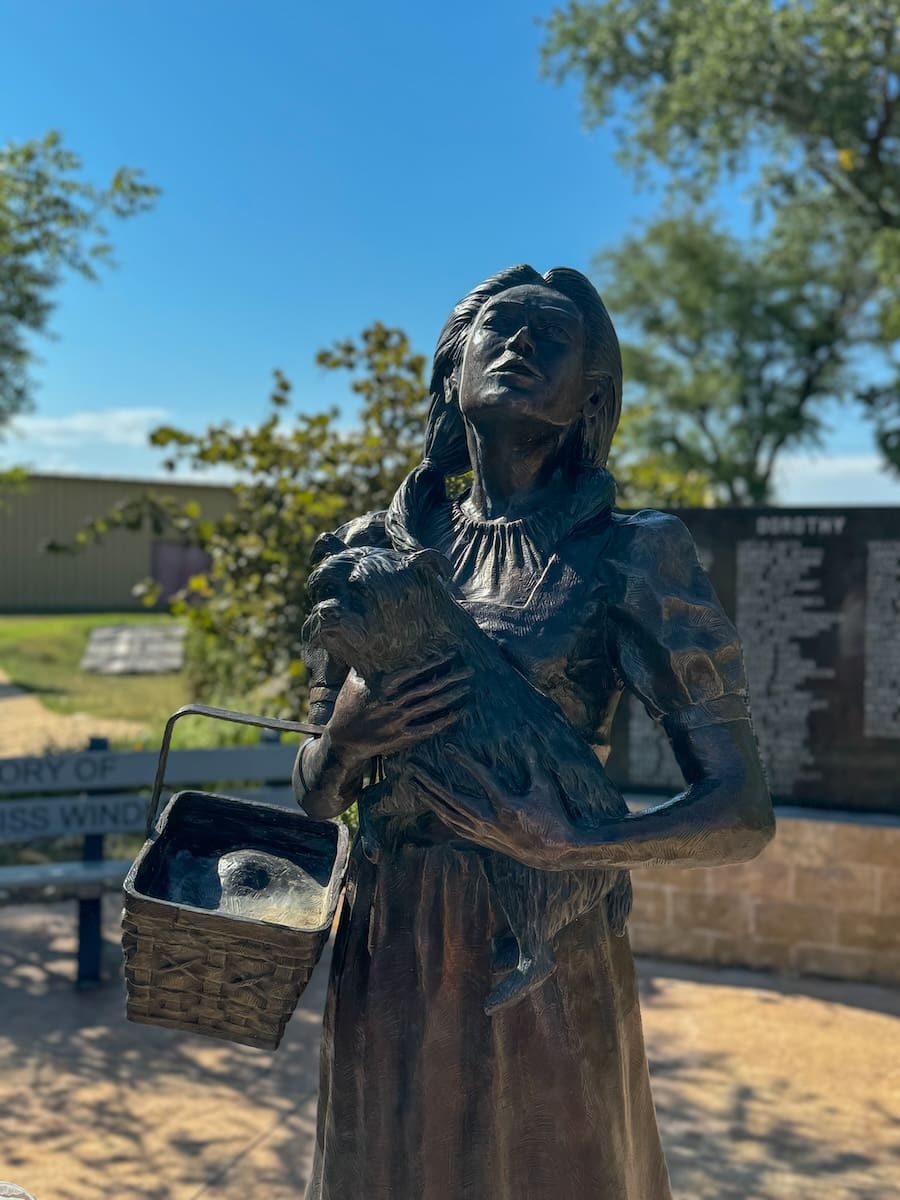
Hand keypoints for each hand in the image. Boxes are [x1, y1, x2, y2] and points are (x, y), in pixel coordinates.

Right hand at [326, 656, 471, 766]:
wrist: (343, 741)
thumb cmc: (348, 707)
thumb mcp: (353, 681)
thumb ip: (365, 663)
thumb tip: (366, 641)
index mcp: (383, 685)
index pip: (415, 671)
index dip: (435, 662)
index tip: (451, 655)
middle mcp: (394, 702)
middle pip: (429, 687)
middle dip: (451, 678)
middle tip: (469, 670)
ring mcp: (399, 720)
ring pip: (432, 706)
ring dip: (451, 696)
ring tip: (467, 687)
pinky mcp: (403, 737)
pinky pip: (428, 728)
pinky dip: (445, 721)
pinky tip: (458, 713)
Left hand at [407, 745, 578, 868]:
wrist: (552, 852)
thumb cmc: (552, 816)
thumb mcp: (545, 788)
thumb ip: (534, 763)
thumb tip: (527, 736)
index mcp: (507, 805)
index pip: (481, 778)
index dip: (464, 761)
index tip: (447, 747)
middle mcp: (490, 821)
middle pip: (452, 799)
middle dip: (430, 782)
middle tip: (412, 768)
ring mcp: (484, 832)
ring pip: (449, 814)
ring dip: (430, 798)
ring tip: (414, 784)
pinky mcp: (482, 840)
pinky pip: (455, 826)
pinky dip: (441, 814)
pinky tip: (431, 806)